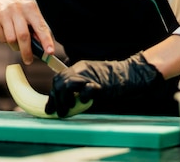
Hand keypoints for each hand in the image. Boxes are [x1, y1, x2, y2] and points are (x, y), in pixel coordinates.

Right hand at [0, 0, 53, 63]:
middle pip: (23, 35)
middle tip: (29, 60)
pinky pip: (2, 39)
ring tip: (15, 40)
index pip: (40, 26)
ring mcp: (4, 14)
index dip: (46, 40)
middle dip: (27, 51)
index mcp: (30, 8)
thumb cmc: (17, 11)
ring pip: (12, 39)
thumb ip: (36, 28)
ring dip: (15, 46)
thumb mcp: (28, 14)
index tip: (50, 52)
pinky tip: (5, 32)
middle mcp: (17, 9)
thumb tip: (42, 47)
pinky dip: (5, 40)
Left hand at [44, 52, 164, 117]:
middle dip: (56, 99)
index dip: (53, 95)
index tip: (50, 108)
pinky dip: (82, 97)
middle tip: (59, 112)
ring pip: (67, 84)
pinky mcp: (100, 83)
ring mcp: (90, 75)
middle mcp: (81, 70)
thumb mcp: (91, 81)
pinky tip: (83, 102)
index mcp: (78, 68)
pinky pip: (86, 89)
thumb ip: (78, 89)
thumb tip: (65, 104)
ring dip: (65, 100)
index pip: (58, 79)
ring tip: (67, 110)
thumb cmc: (112, 81)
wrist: (129, 74)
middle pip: (60, 81)